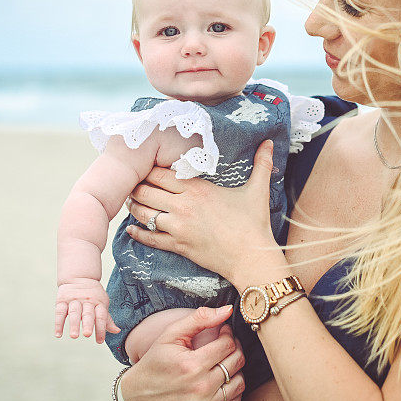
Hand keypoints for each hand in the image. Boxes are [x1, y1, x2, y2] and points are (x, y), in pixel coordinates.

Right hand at [55, 278, 120, 342]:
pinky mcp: (62, 300)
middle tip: (87, 334)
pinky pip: (60, 312)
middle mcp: (87, 301)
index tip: (100, 341)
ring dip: (73, 324)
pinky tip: (58, 334)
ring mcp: (74, 300)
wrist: (79, 277)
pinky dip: (58, 323)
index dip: (101, 328)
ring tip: (74, 336)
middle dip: (88, 324)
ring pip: (74, 312)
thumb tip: (117, 331)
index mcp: (99, 302)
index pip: (101, 316)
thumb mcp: (102, 304)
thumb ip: (107, 319)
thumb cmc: (94, 295)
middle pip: (88, 313)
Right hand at [122, 305, 245, 400]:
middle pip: (236, 363)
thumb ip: (199, 319)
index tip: (224, 333)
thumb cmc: (155, 362)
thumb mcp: (171, 335)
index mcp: (191, 365)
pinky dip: (231, 394)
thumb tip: (227, 310)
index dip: (228, 335)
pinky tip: (220, 384)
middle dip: (235, 350)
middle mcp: (199, 389)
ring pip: (239, 385)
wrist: (137, 396)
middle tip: (226, 346)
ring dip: (235, 372)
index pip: (228, 345)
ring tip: (222, 365)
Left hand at [125, 140, 285, 287]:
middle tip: (131, 183)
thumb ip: (262, 164)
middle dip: (137, 186)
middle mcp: (184, 207)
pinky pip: (151, 239)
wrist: (252, 258)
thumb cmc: (254, 224)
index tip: (144, 167)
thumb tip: (270, 142)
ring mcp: (179, 228)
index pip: (162, 174)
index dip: (148, 170)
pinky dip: (138, 233)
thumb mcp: (258, 190)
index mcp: (198, 189)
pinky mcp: (178, 246)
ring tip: (130, 201)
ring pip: (145, 214)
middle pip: (148, 191)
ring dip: (135, 207)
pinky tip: (130, 230)